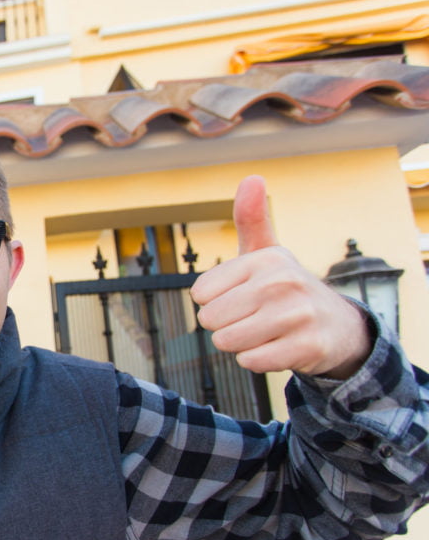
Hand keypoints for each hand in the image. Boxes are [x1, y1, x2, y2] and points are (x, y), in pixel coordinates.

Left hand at [190, 176, 370, 378]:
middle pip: (210, 320)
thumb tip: (252, 178)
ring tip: (265, 330)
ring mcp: (297, 315)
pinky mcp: (307, 346)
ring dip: (240, 343)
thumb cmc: (286, 287)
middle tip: (254, 316)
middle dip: (225, 325)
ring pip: (228, 342)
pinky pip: (251, 361)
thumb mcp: (267, 252)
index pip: (200, 293)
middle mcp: (282, 282)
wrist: (338, 326)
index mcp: (265, 259)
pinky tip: (279, 346)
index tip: (242, 295)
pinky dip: (258, 359)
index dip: (215, 301)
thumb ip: (251, 219)